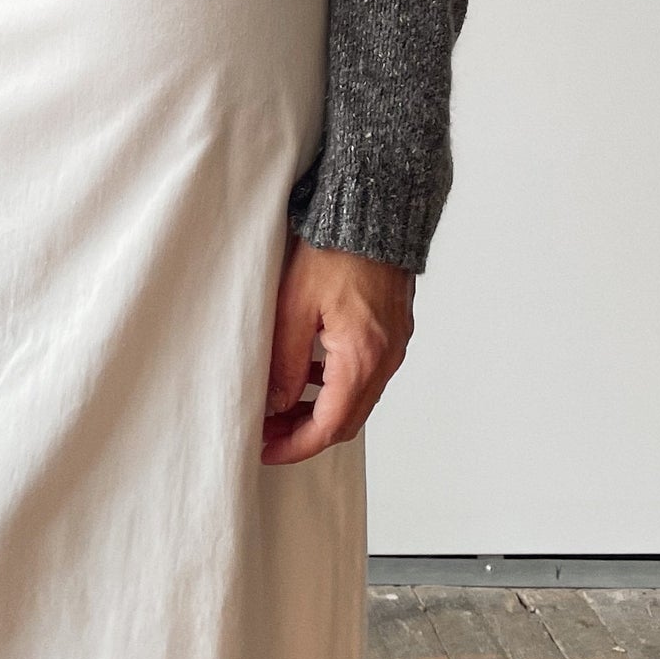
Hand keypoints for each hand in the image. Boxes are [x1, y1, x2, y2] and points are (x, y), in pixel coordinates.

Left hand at [261, 234, 414, 464]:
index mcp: (362, 357)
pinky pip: (366, 374)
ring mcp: (394, 346)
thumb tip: (277, 405)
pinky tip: (310, 373)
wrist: (376, 209)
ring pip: (357, 400)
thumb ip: (286, 362)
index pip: (329, 426)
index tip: (265, 449)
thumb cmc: (336, 247)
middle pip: (346, 421)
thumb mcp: (295, 305)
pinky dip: (337, 386)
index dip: (295, 446)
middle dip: (304, 433)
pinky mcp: (393, 331)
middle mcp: (386, 359)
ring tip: (281, 406)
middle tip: (267, 432)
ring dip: (320, 410)